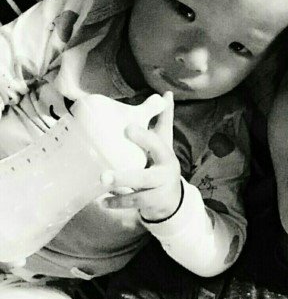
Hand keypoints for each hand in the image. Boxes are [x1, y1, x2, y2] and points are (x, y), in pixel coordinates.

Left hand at [101, 92, 181, 221]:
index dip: (144, 137)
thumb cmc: (162, 163)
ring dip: (120, 190)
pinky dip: (117, 203)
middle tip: (105, 173)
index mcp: (166, 155)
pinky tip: (103, 202)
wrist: (174, 198)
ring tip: (102, 184)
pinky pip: (134, 204)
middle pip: (146, 175)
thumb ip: (164, 118)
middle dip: (127, 175)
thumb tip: (166, 93)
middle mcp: (165, 173)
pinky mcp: (152, 204)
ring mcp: (159, 191)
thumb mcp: (164, 142)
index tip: (127, 128)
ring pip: (139, 193)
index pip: (157, 144)